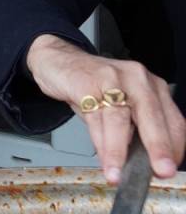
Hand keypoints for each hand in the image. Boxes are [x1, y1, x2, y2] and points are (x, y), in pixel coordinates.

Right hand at [25, 34, 185, 183]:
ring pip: (120, 120)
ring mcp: (112, 79)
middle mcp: (137, 79)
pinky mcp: (87, 83)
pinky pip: (96, 118)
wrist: (59, 60)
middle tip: (162, 171)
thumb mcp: (121, 105)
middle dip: (158, 148)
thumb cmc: (93, 86)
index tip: (167, 170)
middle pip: (152, 117)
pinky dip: (100, 143)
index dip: (174, 148)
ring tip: (117, 173)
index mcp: (153, 87)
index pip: (173, 121)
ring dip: (119, 151)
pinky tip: (102, 158)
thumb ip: (134, 129)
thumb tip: (141, 163)